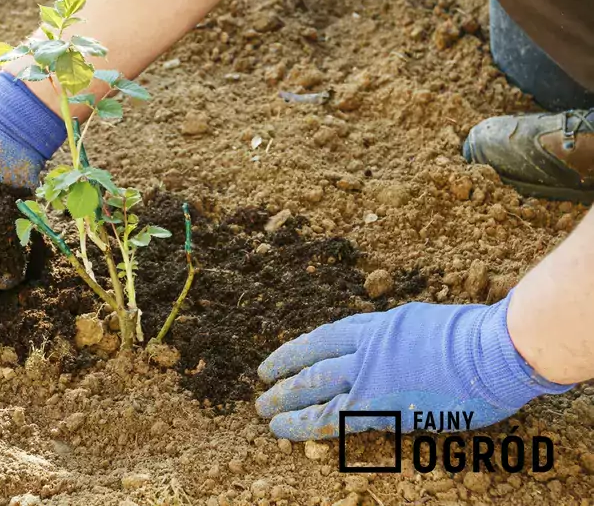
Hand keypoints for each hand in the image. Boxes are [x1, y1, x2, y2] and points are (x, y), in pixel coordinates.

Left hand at [256, 295, 571, 440]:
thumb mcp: (423, 325)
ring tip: (264, 412)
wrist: (493, 350)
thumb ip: (397, 338)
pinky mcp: (381, 406)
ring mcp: (372, 376)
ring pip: (315, 387)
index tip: (278, 359)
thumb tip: (387, 350)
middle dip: (284, 374)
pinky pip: (334, 417)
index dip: (297, 349)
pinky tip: (286, 430)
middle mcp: (367, 348)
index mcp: (379, 326)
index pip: (326, 336)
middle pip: (314, 361)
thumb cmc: (474, 338)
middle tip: (262, 386)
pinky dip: (307, 424)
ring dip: (286, 400)